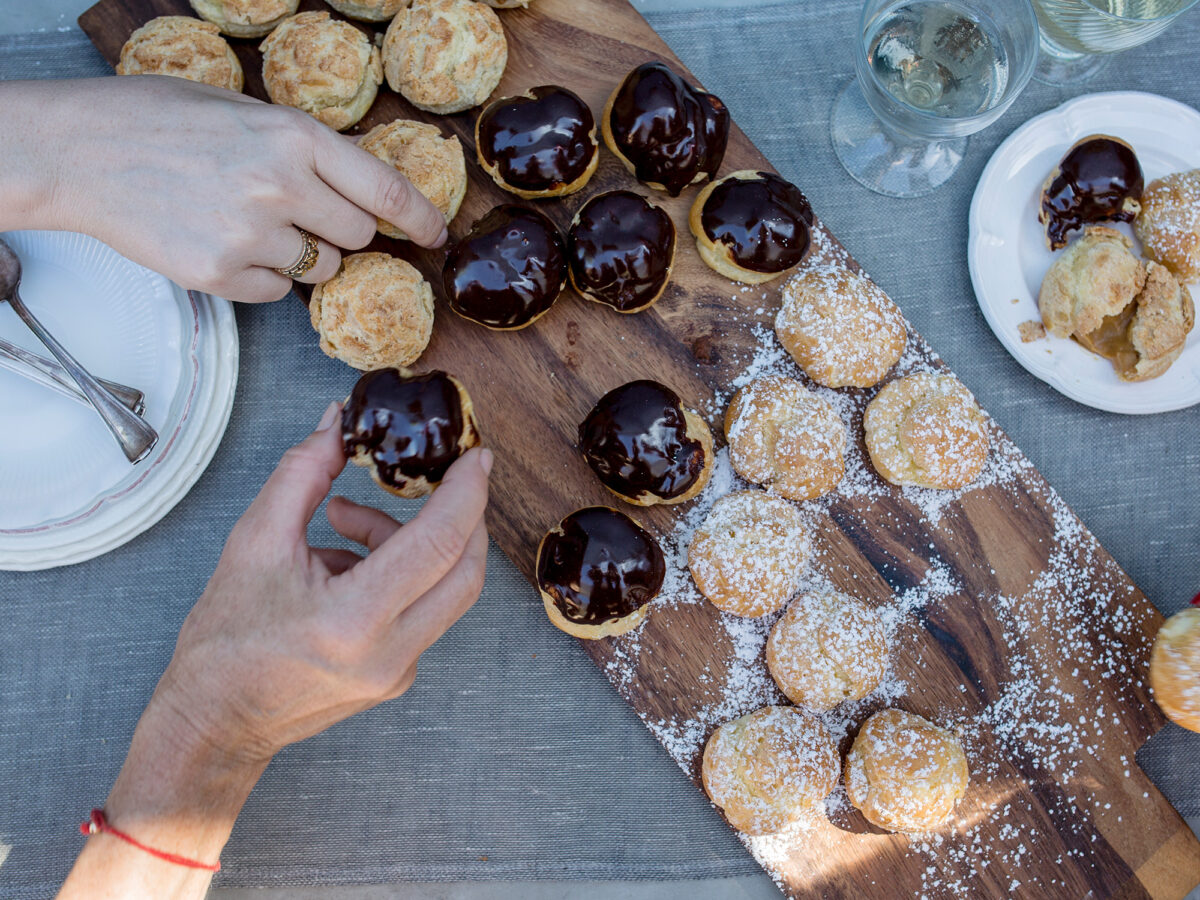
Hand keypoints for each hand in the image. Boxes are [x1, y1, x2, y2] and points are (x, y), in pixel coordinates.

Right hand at [1, 76, 447, 301]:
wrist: (80, 152)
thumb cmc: (158, 121)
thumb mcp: (246, 111)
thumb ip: (307, 151)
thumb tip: (362, 192)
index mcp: (294, 136)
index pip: (386, 192)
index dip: (419, 220)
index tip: (434, 236)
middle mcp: (281, 186)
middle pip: (357, 238)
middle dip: (344, 235)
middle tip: (306, 218)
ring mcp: (251, 235)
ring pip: (320, 270)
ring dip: (302, 257)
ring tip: (247, 223)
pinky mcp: (221, 275)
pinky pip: (276, 293)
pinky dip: (261, 278)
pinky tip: (222, 243)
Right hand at [155, 402, 490, 763]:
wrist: (215, 723)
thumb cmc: (226, 644)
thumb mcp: (254, 542)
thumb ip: (303, 473)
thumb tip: (336, 424)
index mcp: (354, 620)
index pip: (439, 544)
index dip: (466, 493)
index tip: (477, 457)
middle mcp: (390, 652)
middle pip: (465, 570)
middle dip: (464, 515)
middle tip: (444, 474)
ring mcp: (400, 671)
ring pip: (445, 589)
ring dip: (413, 541)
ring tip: (343, 521)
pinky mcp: (400, 676)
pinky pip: (422, 608)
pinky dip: (398, 571)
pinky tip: (345, 562)